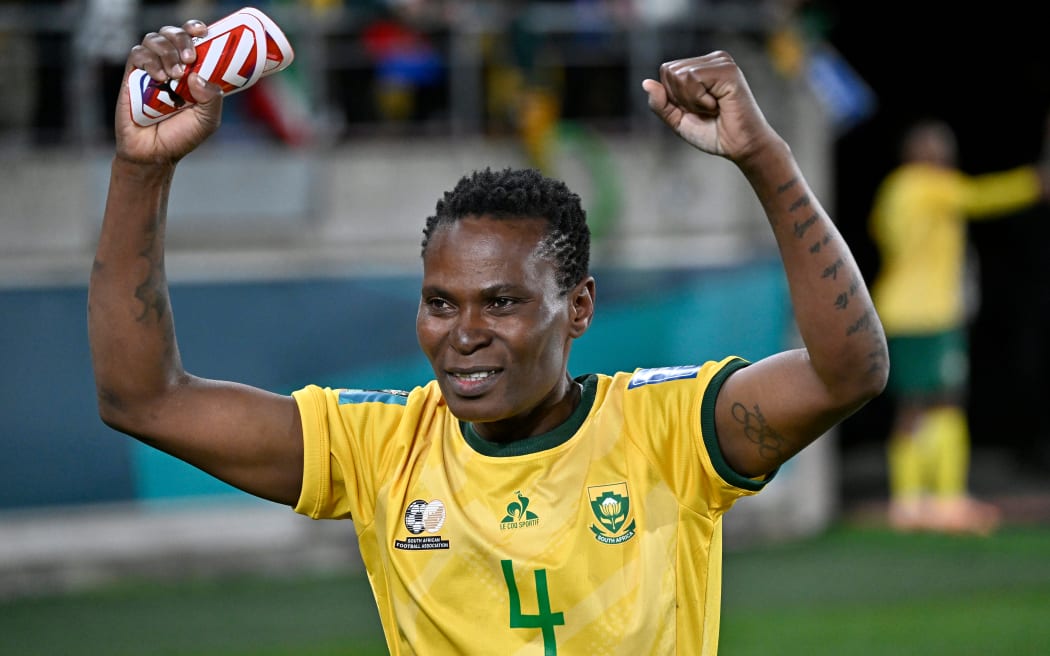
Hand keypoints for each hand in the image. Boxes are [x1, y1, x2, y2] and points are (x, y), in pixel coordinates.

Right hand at [115, 20, 222, 165]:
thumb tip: (197, 77)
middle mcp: (170, 65)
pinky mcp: (131, 77)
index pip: (191, 38)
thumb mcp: (207, 120)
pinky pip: (137, 55)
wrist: (154, 153)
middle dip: (181, 38)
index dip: (194, 28)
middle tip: (190, 58)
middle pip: (171, 33)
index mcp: (190, 70)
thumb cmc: (182, 135)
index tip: (203, 31)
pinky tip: (160, 77)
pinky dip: (150, 61)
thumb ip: (212, 99)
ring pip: (153, 39)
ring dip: (166, 51)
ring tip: (175, 75)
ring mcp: (150, 69)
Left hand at [642, 51, 778, 164]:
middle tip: (706, 110)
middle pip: (670, 71)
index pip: (667, 71)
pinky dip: (699, 100)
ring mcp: (721, 62)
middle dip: (681, 99)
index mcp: (701, 66)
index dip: (673, 97)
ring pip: (680, 74)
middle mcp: (712, 59)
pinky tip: (718, 105)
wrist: (739, 147)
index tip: (696, 109)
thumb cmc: (713, 133)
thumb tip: (645, 83)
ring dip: (691, 101)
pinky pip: (693, 79)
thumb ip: (661, 103)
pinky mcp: (728, 70)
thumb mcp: (678, 120)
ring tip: (713, 108)